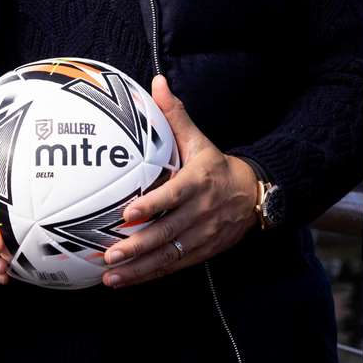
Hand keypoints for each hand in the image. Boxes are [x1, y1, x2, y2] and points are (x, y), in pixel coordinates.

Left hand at [102, 76, 258, 287]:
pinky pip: (172, 266)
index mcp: (199, 183)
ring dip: (138, 268)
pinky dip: (148, 275)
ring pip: (168, 256)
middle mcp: (201, 213)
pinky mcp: (201, 253)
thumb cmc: (214, 165)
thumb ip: (175, 115)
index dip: (152, 206)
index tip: (127, 213)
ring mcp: (202, 237)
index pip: (174, 196)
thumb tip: (157, 81)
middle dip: (137, 246)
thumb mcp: (198, 140)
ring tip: (110, 276)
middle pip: (167, 233)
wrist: (253, 195)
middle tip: (109, 255)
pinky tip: (123, 281)